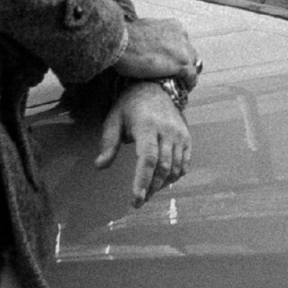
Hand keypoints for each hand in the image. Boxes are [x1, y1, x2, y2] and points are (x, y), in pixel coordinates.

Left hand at [93, 80, 191, 205]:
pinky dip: (174, 177)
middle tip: (139, 201)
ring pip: (175, 169)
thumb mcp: (114, 119)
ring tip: (148, 192)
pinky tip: (162, 182)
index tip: (136, 199)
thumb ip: (108, 143)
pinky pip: (184, 164)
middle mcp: (167, 131)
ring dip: (162, 185)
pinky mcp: (187, 138)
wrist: (156, 86)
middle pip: (163, 168)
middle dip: (151, 188)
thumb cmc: (130, 105)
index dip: (142, 181)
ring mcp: (180, 135)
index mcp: (147, 126)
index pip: (148, 159)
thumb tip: (99, 166)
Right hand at [111, 16, 197, 89]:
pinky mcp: (181, 63)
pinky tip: (182, 90)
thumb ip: (152, 34)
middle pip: (190, 54)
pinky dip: (188, 84)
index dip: (177, 55)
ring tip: (178, 85)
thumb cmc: (125, 38)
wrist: (120, 43)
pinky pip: (192, 77)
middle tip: (174, 76)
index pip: (183, 43)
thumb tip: (147, 40)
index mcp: (174, 26)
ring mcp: (183, 49)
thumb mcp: (143, 28)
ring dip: (186, 75)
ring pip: (192, 66)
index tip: (170, 64)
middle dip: (183, 65)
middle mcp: (182, 35)